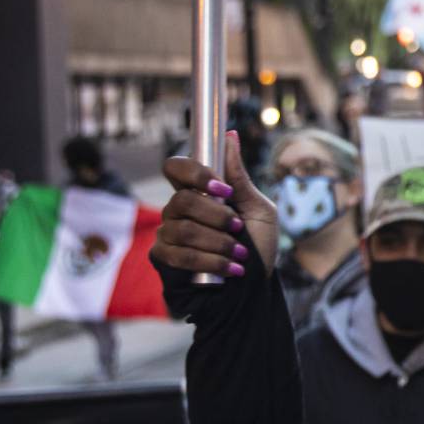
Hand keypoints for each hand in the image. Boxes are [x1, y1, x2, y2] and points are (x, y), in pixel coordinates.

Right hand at [152, 131, 276, 277]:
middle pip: (182, 200)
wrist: (255, 287)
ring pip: (183, 229)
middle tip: (237, 228)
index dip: (195, 173)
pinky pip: (179, 254)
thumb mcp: (258, 210)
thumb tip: (230, 136)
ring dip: (218, 242)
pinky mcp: (165, 258)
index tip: (224, 189)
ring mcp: (168, 233)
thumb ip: (240, 178)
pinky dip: (210, 261)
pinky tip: (231, 269)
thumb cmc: (257, 246)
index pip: (176, 168)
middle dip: (216, 216)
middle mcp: (178, 210)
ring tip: (239, 253)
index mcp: (199, 192)